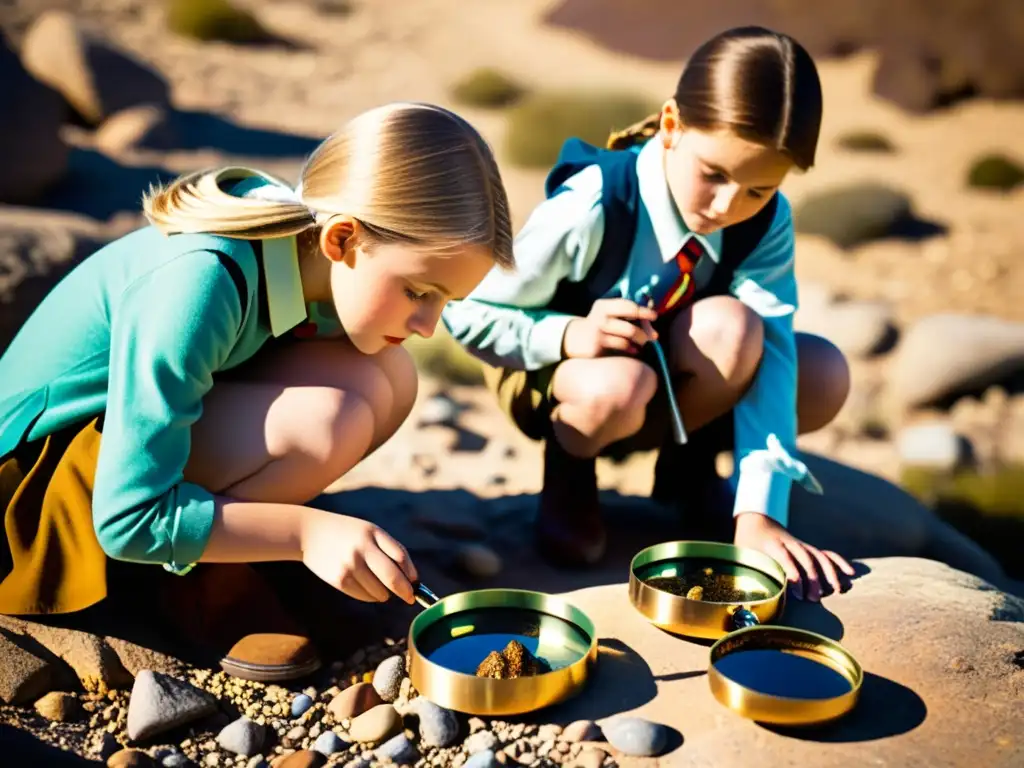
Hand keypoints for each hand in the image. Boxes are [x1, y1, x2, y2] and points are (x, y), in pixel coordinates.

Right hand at [300, 511, 417, 604]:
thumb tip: (410, 578)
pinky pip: (364, 596)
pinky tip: (369, 590)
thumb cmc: (346, 533)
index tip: (415, 583)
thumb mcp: (368, 530)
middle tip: (409, 598)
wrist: (310, 533)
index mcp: (373, 533)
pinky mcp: (339, 579)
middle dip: (405, 591)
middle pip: (392, 577)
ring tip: (382, 589)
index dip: (411, 573)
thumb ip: (389, 548)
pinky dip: (371, 596)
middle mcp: (362, 548)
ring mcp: (350, 565)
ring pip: (379, 591)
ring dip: (385, 594)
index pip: (400, 556)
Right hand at [562, 299, 658, 358]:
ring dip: (639, 340)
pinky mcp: (597, 346)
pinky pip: (621, 347)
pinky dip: (631, 349)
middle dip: (644, 331)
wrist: (574, 338)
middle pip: (629, 324)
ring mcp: (598, 333)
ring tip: (642, 342)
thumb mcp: (606, 314)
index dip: (643, 311)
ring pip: (627, 337)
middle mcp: (600, 318)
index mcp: (603, 306)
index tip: (654, 316)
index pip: (627, 306)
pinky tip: (634, 350)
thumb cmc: (598, 325)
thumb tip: (649, 317)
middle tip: (653, 336)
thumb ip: (624, 313)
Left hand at [733, 512, 854, 601]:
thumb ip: (748, 573)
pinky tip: (852, 573)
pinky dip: (839, 562)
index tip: (797, 594)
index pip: (785, 558)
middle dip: (812, 579)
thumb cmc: (747, 543)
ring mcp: (800, 545)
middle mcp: (789, 543)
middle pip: (805, 558)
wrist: (755, 520)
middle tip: (814, 599)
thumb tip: (748, 599)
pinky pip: (826, 553)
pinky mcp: (807, 547)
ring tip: (837, 591)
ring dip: (829, 573)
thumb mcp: (743, 555)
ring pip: (818, 556)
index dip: (792, 576)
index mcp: (771, 544)